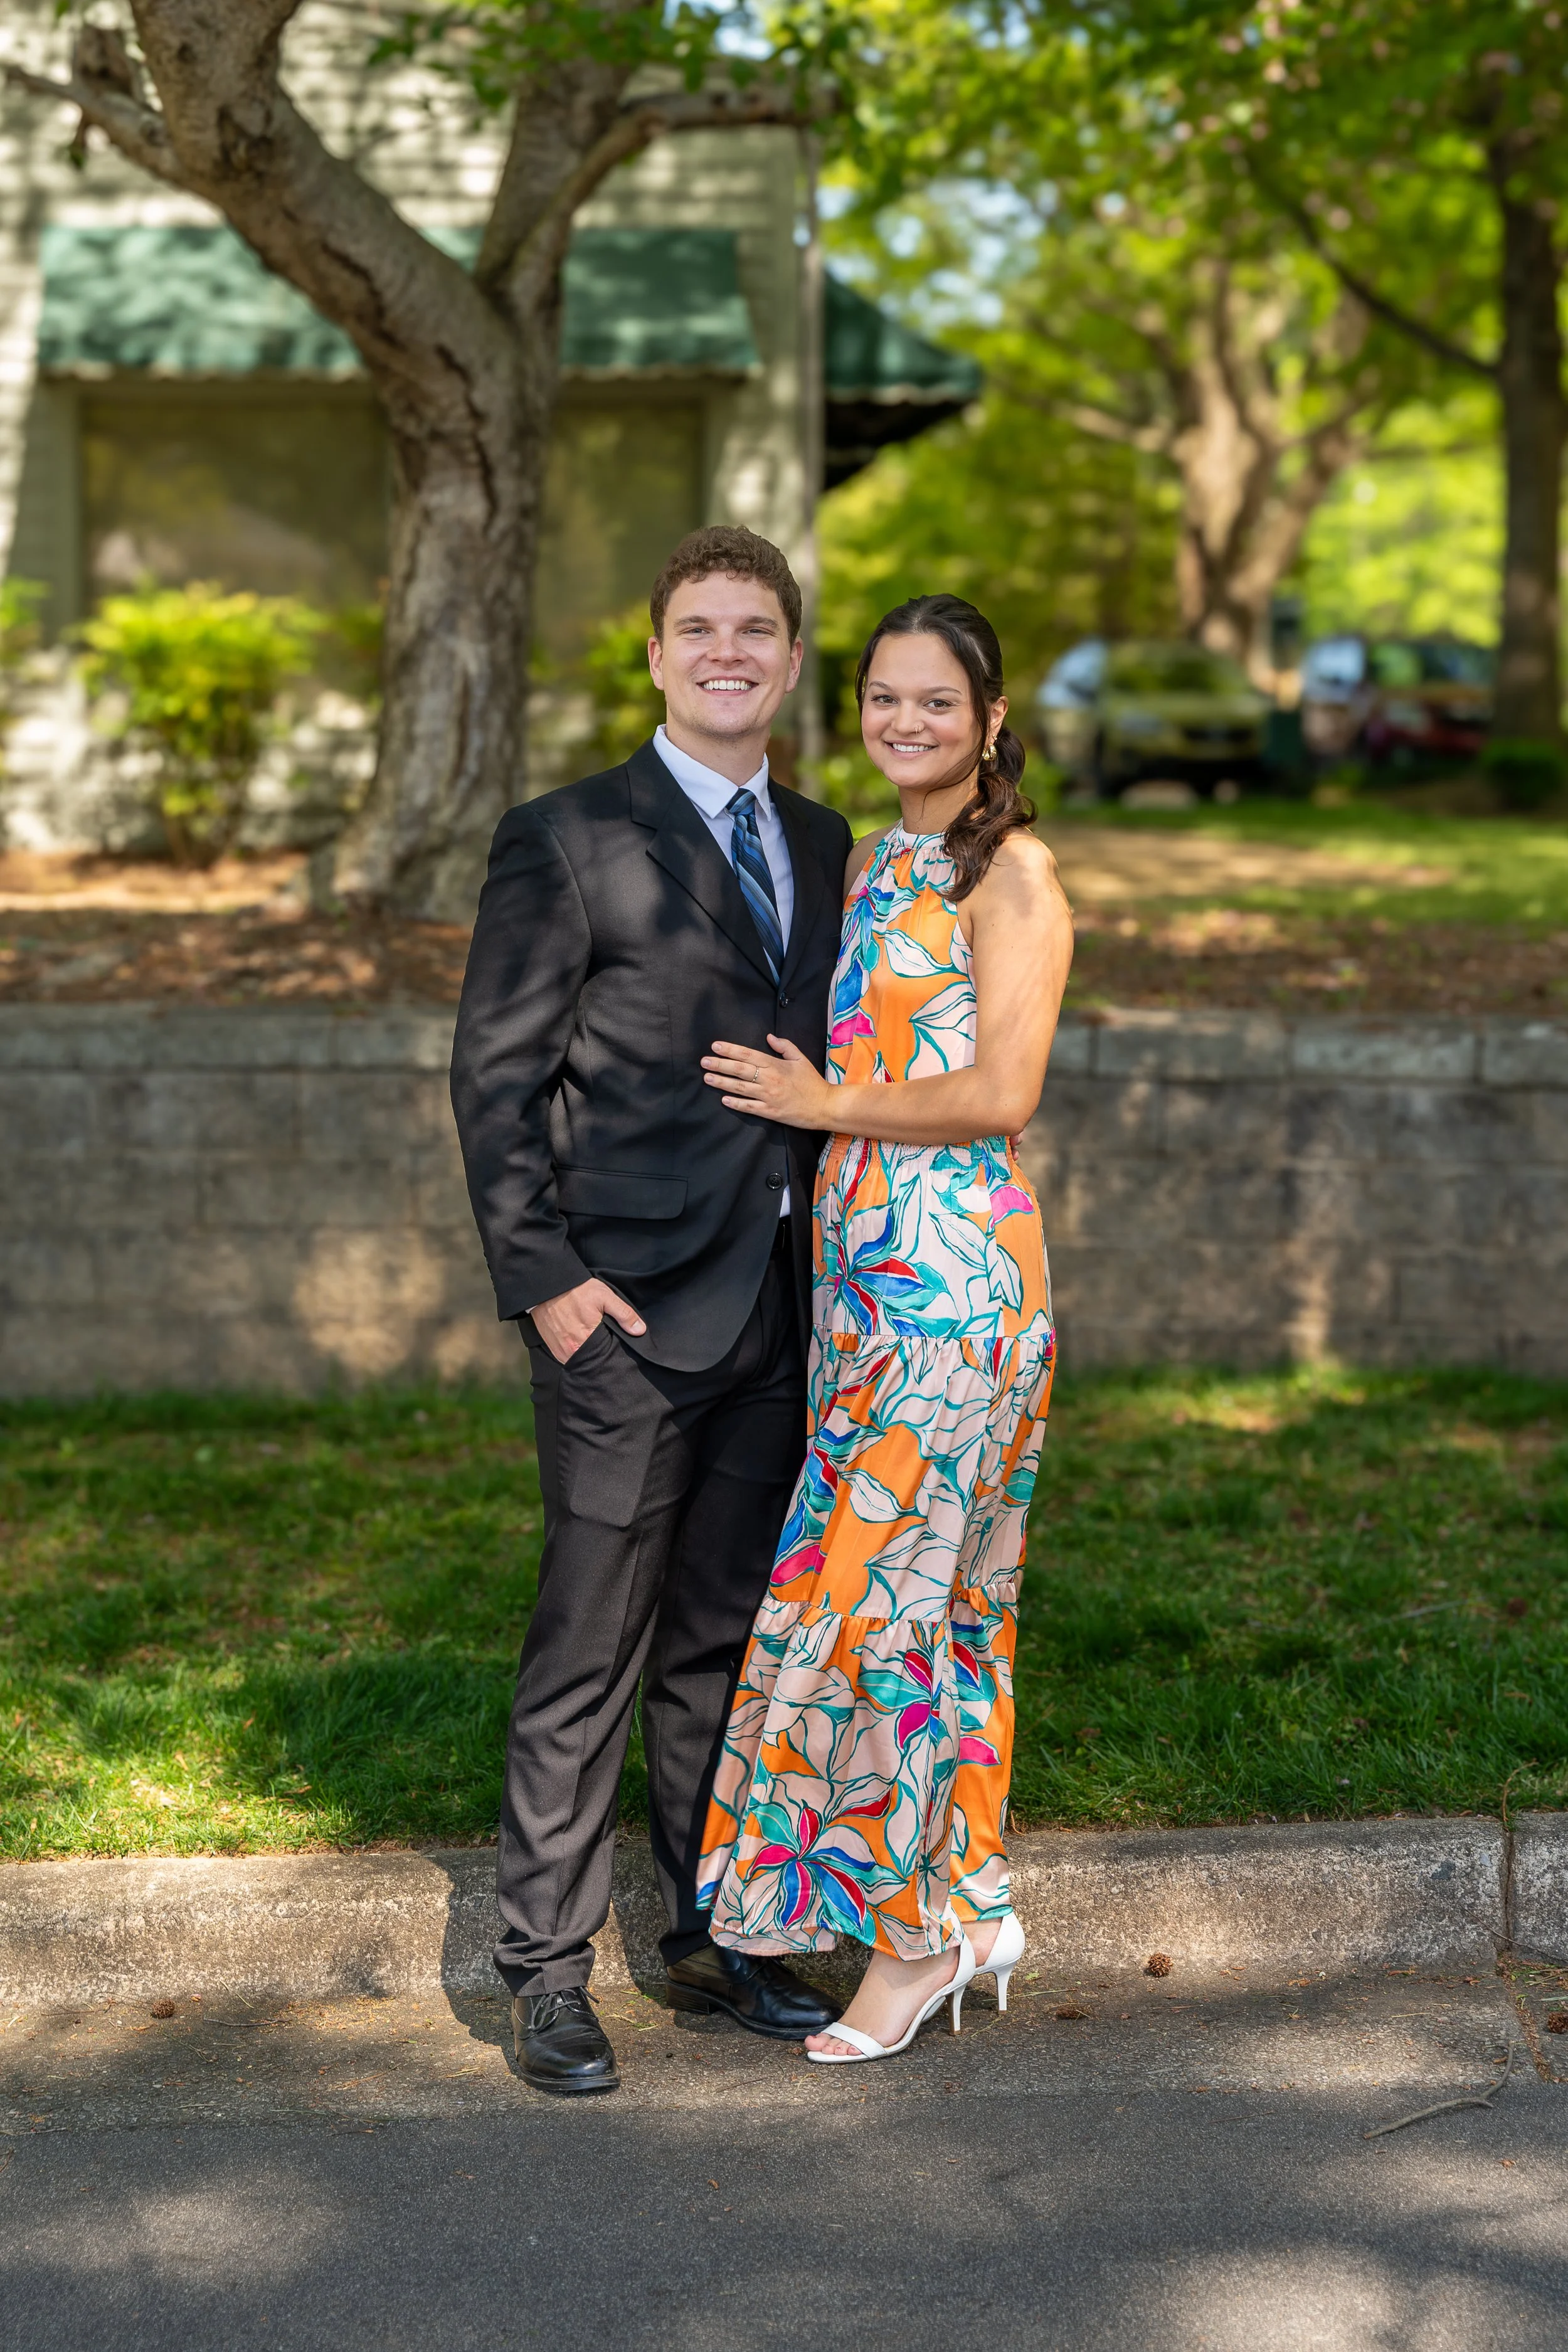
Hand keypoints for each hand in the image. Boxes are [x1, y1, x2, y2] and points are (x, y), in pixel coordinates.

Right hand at [531, 1278, 644, 1365]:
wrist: (548, 1286)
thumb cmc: (576, 1290)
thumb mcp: (605, 1297)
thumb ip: (624, 1314)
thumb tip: (640, 1331)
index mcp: (586, 1340)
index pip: (606, 1357)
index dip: (614, 1353)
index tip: (618, 1348)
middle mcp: (572, 1351)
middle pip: (593, 1361)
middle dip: (602, 1356)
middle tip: (608, 1345)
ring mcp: (561, 1351)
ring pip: (581, 1361)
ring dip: (589, 1356)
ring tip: (596, 1344)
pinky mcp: (554, 1349)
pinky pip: (569, 1358)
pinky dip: (578, 1354)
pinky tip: (584, 1344)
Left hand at [702, 1034, 832, 1126]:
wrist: (825, 1106)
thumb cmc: (812, 1082)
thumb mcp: (800, 1059)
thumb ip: (784, 1046)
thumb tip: (769, 1037)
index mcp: (776, 1065)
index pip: (748, 1055)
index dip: (730, 1050)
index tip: (715, 1046)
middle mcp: (770, 1079)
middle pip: (740, 1070)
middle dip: (720, 1065)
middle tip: (704, 1062)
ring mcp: (769, 1096)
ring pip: (740, 1088)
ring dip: (722, 1082)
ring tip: (707, 1078)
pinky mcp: (770, 1112)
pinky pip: (749, 1107)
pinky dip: (735, 1103)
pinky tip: (723, 1100)